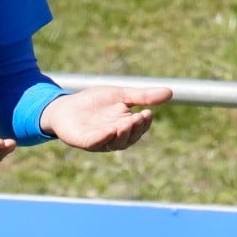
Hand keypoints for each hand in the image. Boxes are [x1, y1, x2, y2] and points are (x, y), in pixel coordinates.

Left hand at [40, 85, 172, 151]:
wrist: (65, 106)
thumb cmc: (94, 102)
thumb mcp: (121, 95)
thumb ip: (143, 96)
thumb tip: (171, 92)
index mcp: (125, 127)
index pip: (139, 128)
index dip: (145, 123)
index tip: (148, 112)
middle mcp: (114, 137)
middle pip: (130, 137)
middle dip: (136, 128)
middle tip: (139, 116)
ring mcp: (100, 141)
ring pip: (116, 143)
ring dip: (123, 134)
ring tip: (127, 122)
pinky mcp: (84, 142)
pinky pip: (96, 143)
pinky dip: (104, 138)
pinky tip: (110, 130)